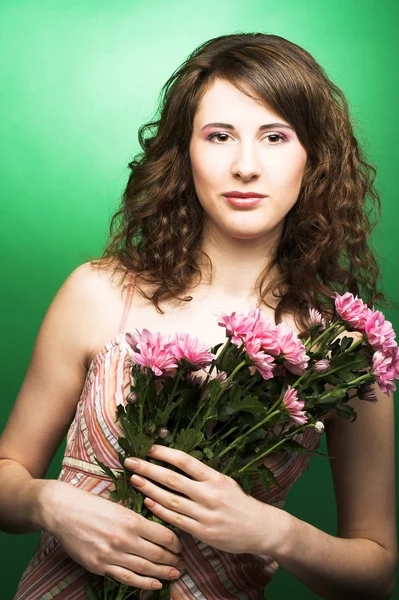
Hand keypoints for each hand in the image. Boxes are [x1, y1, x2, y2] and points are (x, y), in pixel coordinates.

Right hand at [40, 480, 184, 590]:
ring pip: (145, 568)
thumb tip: (157, 526)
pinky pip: (126, 577)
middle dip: (173, 559)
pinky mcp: (100, 566)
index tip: (181, 545)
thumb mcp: (118, 504)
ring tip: (175, 574)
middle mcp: (124, 539)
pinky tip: (155, 584)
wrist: (62, 511)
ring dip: (163, 573)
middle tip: (182, 562)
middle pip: (157, 554)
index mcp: (131, 520)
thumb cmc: (91, 503)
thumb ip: (136, 518)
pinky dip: (143, 583)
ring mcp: (111, 555)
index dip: (176, 543)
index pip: (163, 536)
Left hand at [124, 445, 286, 554]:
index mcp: (215, 477)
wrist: (260, 528)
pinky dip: (160, 510)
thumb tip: (178, 464)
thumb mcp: (225, 481)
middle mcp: (209, 493)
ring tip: (134, 480)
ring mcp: (205, 513)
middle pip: (172, 479)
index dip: (165, 453)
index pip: (185, 461)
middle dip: (149, 468)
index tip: (149, 448)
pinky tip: (148, 502)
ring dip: (149, 489)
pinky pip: (176, 520)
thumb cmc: (240, 502)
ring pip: (170, 500)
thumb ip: (203, 475)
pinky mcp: (202, 531)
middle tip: (130, 462)